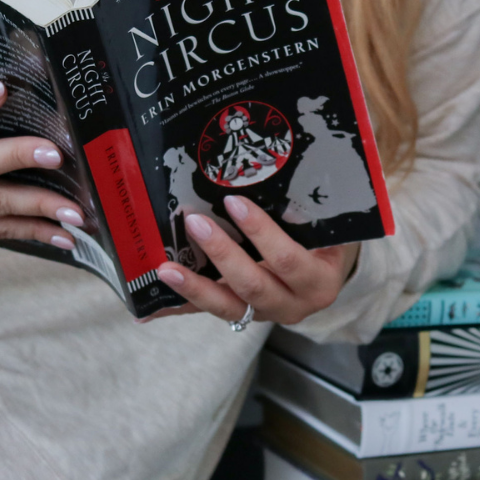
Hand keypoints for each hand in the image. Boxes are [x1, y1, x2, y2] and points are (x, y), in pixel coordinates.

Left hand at [150, 196, 359, 324]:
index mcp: (319, 280)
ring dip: (193, 287)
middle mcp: (294, 305)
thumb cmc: (329, 240)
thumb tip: (280, 165)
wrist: (331, 275)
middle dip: (221, 253)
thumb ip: (310, 207)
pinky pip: (211, 312)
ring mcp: (266, 314)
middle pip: (253, 284)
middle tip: (195, 222)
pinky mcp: (244, 315)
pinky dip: (180, 310)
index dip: (261, 232)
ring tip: (165, 270)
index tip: (234, 201)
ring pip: (227, 306)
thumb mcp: (331, 226)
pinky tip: (148, 310)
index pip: (288, 259)